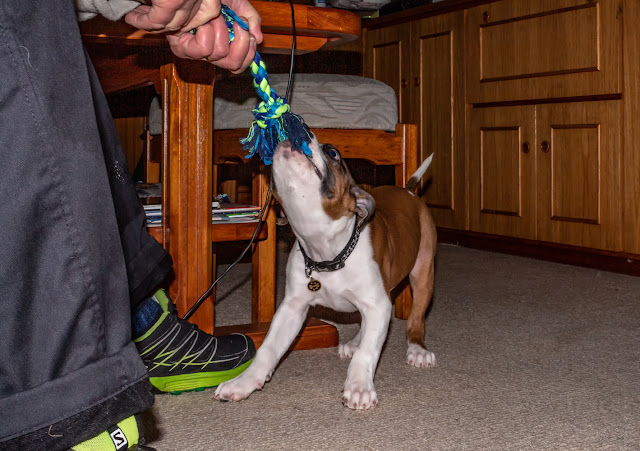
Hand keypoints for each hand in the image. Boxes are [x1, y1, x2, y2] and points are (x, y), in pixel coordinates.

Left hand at [125, 0, 262, 73]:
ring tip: (215, 16)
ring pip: (219, 54)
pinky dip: (207, 31)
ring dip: (221, 30)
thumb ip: (252, 21)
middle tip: (238, 23)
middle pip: (234, 65)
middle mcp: (210, 56)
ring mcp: (196, 55)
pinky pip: (204, 48)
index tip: (251, 34)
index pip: (239, 66)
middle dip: (241, 42)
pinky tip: (203, 21)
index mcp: (224, 50)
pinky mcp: (182, 50)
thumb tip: (258, 40)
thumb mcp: (239, 6)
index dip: (248, 53)